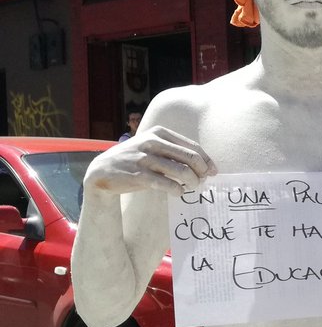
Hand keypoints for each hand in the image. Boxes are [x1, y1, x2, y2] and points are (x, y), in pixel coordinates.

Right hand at [83, 126, 216, 196]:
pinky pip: (167, 184)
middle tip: (202, 181)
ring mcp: (145, 158)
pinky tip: (178, 193)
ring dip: (192, 182)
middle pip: (191, 158)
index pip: (193, 146)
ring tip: (191, 188)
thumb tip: (206, 166)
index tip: (213, 172)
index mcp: (160, 133)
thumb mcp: (153, 148)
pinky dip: (178, 190)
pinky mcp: (138, 175)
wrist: (103, 170)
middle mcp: (153, 142)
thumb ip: (175, 152)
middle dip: (202, 172)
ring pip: (182, 171)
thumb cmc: (136, 159)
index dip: (206, 160)